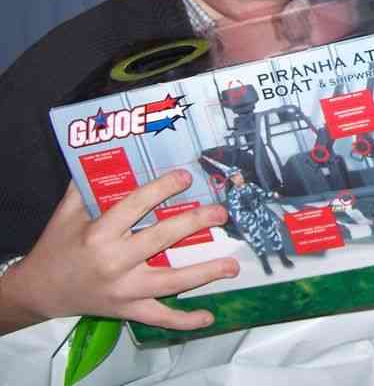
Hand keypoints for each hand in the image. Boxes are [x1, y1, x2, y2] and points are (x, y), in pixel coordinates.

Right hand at [0, 171, 238, 334]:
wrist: (39, 291)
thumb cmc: (57, 246)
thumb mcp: (68, 212)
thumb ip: (89, 185)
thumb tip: (112, 155)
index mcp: (99, 234)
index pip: (136, 206)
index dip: (162, 189)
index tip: (186, 177)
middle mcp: (114, 262)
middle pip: (161, 239)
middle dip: (194, 224)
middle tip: (221, 212)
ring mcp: (123, 289)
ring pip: (170, 282)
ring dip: (204, 273)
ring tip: (232, 265)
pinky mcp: (127, 309)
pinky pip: (160, 317)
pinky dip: (185, 321)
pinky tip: (209, 317)